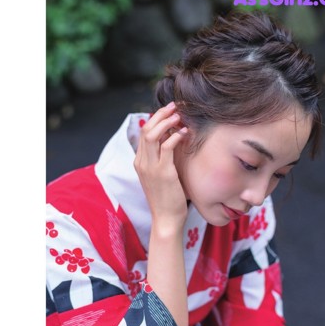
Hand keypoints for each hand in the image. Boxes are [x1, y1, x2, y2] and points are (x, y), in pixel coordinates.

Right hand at [134, 102, 188, 233]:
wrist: (166, 219)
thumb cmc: (167, 198)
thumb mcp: (160, 176)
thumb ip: (162, 158)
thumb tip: (172, 140)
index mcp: (139, 162)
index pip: (143, 132)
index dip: (156, 118)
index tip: (169, 111)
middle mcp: (142, 162)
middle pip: (146, 128)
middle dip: (160, 114)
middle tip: (175, 106)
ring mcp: (150, 167)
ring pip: (152, 134)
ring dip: (167, 121)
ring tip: (180, 116)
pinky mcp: (163, 172)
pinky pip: (167, 146)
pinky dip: (176, 135)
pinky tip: (185, 133)